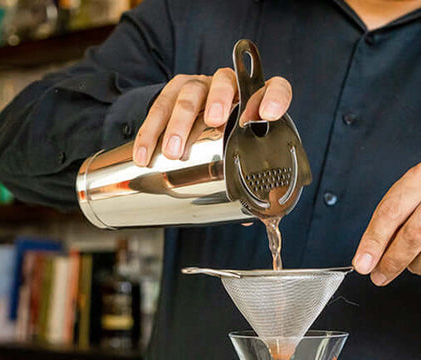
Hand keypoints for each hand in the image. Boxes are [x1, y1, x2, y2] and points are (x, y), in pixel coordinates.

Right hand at [132, 69, 291, 166]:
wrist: (196, 120)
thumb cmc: (226, 141)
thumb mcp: (241, 155)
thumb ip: (247, 180)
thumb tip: (252, 216)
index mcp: (254, 100)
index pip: (274, 88)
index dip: (275, 98)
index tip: (268, 114)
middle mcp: (228, 87)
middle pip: (224, 82)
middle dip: (219, 100)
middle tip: (214, 122)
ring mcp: (199, 87)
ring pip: (190, 93)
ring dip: (180, 121)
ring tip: (173, 152)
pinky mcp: (173, 92)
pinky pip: (159, 107)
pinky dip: (150, 132)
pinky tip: (145, 155)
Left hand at [352, 162, 420, 285]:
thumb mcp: (406, 202)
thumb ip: (384, 228)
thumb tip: (365, 263)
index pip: (391, 213)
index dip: (374, 243)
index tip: (363, 265)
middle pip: (414, 236)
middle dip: (393, 262)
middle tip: (381, 276)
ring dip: (419, 266)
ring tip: (417, 260)